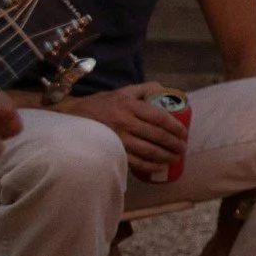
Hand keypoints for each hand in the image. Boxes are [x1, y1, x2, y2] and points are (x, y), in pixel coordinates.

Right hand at [56, 82, 188, 174]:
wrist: (71, 117)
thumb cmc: (101, 104)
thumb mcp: (122, 91)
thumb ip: (144, 89)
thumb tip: (164, 89)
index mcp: (129, 105)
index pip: (159, 117)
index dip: (175, 126)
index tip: (184, 133)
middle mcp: (124, 121)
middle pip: (156, 135)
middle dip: (174, 143)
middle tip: (183, 148)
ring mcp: (117, 138)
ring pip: (147, 150)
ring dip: (165, 156)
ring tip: (176, 158)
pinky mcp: (111, 151)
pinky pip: (134, 161)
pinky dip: (149, 166)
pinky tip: (160, 167)